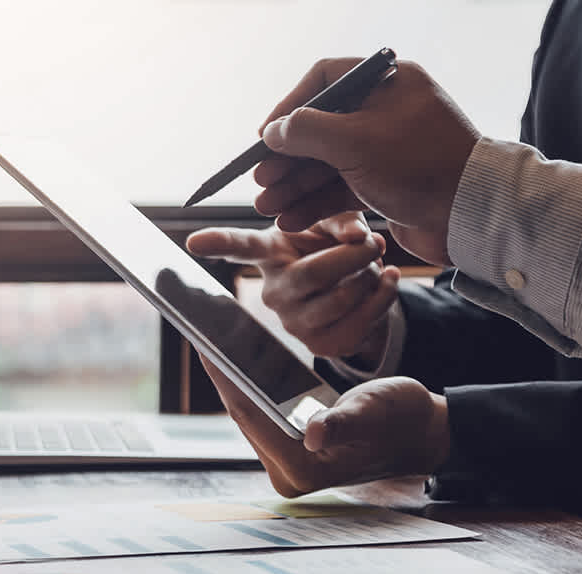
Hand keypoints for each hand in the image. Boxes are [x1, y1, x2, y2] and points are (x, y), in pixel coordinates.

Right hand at [187, 212, 399, 364]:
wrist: (356, 287)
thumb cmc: (334, 247)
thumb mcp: (334, 223)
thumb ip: (343, 219)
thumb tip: (358, 237)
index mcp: (268, 254)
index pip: (239, 247)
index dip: (217, 243)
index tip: (193, 242)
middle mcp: (272, 292)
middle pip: (312, 274)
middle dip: (353, 256)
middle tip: (376, 241)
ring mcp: (293, 324)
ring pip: (341, 299)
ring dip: (371, 277)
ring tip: (375, 264)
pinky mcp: (321, 346)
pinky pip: (360, 323)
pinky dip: (384, 297)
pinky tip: (388, 280)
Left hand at [200, 355, 449, 496]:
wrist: (421, 432)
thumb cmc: (403, 419)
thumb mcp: (374, 412)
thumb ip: (344, 423)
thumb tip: (315, 434)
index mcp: (303, 468)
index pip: (250, 415)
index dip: (225, 376)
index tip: (204, 342)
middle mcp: (288, 474)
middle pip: (243, 414)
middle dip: (222, 374)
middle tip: (200, 331)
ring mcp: (286, 465)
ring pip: (248, 413)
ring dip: (231, 379)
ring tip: (210, 339)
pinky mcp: (289, 452)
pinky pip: (260, 413)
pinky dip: (248, 386)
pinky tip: (235, 358)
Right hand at [253, 57, 479, 265]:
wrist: (473, 215)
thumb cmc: (420, 166)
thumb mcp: (354, 141)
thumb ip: (305, 131)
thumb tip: (273, 131)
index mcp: (385, 83)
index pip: (322, 81)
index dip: (288, 108)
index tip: (265, 136)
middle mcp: (385, 111)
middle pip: (320, 128)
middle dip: (286, 159)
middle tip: (261, 180)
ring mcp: (386, 149)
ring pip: (327, 163)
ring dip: (294, 186)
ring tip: (266, 207)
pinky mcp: (387, 183)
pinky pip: (342, 188)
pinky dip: (316, 203)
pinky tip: (291, 220)